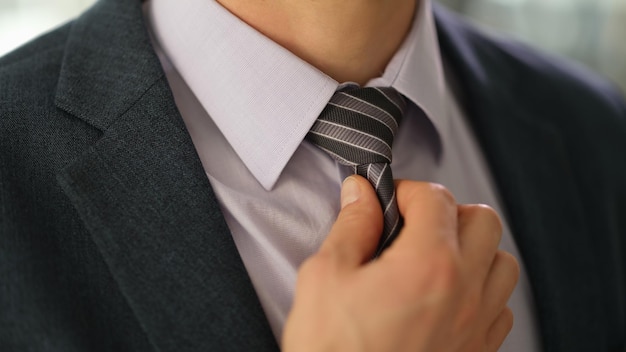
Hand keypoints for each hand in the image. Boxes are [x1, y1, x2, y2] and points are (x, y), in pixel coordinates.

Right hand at [282, 176, 518, 351]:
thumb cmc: (333, 351)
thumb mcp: (326, 277)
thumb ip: (351, 226)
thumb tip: (360, 194)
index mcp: (426, 265)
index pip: (437, 199)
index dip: (408, 190)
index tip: (389, 201)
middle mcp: (463, 293)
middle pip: (483, 221)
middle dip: (448, 212)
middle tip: (414, 223)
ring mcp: (476, 326)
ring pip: (502, 263)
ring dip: (473, 250)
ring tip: (436, 258)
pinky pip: (501, 307)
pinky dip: (482, 291)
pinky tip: (448, 297)